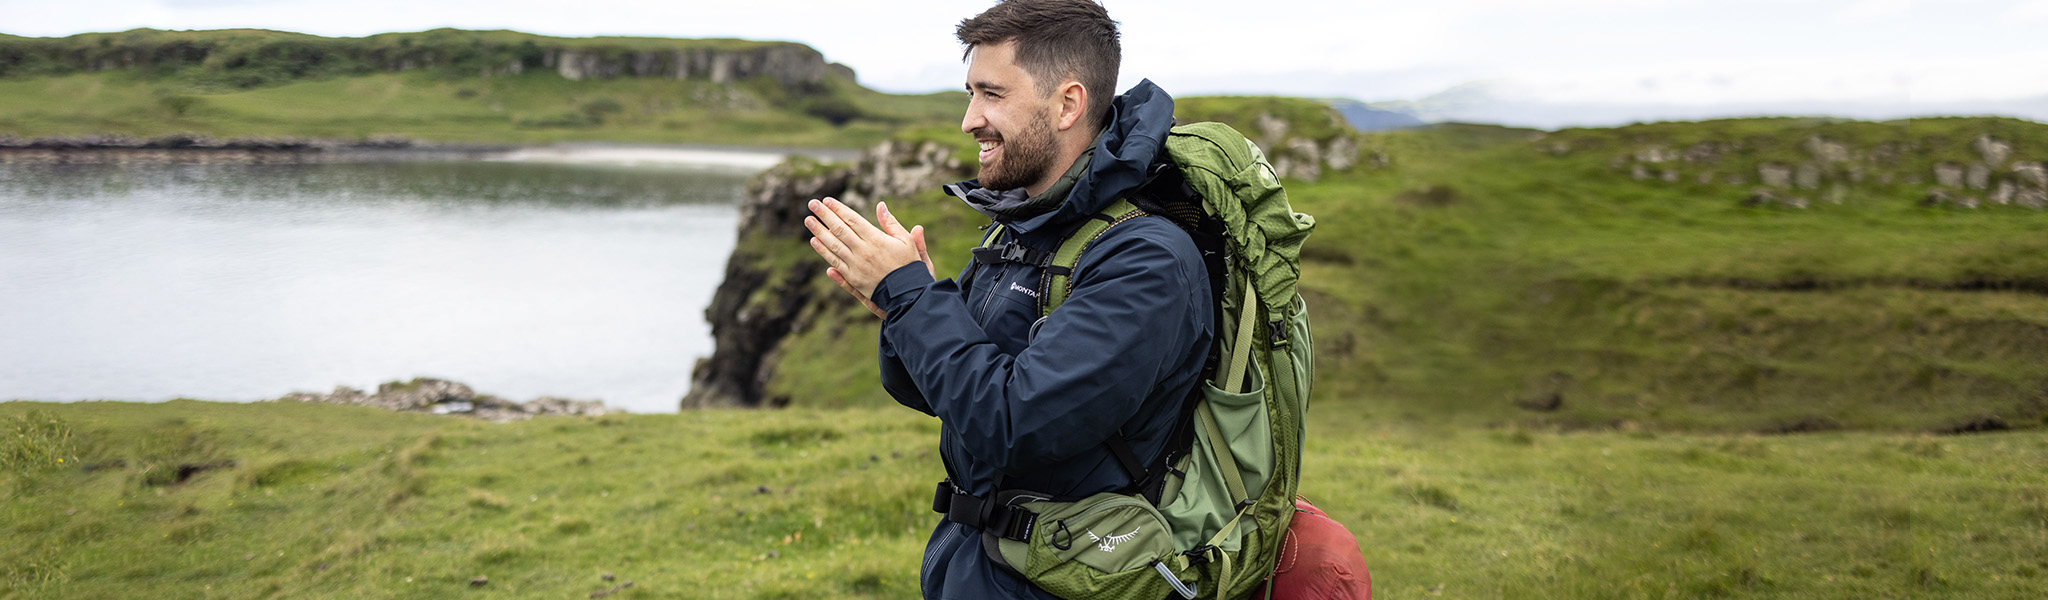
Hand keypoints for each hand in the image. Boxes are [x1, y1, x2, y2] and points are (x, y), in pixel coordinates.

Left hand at [805, 198, 931, 318]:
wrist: (909, 295)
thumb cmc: (910, 266)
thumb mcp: (906, 241)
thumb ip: (891, 223)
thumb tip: (880, 205)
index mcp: (876, 240)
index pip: (852, 220)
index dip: (838, 209)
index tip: (827, 200)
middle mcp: (863, 251)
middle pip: (839, 230)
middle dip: (824, 215)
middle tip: (812, 204)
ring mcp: (856, 266)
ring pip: (833, 245)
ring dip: (819, 232)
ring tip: (808, 220)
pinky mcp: (853, 279)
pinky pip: (835, 262)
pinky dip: (823, 252)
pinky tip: (814, 242)